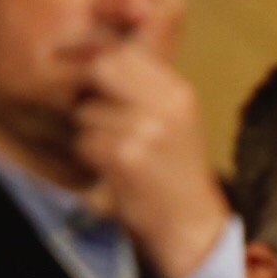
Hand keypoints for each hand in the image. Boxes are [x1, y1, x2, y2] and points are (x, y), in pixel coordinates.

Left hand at [74, 42, 228, 277]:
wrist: (191, 228)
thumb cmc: (176, 174)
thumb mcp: (176, 120)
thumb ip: (146, 85)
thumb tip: (97, 50)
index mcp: (179, 92)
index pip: (123, 53)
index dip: (99, 62)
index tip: (91, 79)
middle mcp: (166, 105)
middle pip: (101, 70)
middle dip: (91, 92)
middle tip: (99, 119)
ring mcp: (146, 131)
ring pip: (87, 111)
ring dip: (89, 133)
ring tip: (115, 154)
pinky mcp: (126, 157)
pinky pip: (84, 142)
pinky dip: (89, 158)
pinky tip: (111, 171)